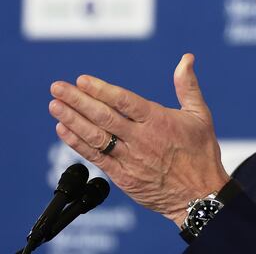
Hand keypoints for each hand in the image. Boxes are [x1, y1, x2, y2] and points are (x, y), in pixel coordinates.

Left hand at [48, 53, 229, 224]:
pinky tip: (63, 130)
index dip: (101, 90)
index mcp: (158, 120)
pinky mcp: (123, 177)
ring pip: (95, 137)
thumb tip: (186, 58)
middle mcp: (141, 139)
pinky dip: (77, 144)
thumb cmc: (201, 153)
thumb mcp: (200, 115)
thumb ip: (187, 86)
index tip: (81, 80)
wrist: (200, 196)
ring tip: (54, 106)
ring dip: (72, 120)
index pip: (124, 101)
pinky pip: (96, 157)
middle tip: (57, 87)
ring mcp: (130, 159)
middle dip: (77, 100)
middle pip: (103, 116)